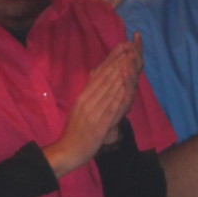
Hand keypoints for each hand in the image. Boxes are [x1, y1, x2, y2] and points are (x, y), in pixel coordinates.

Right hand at [46, 36, 141, 174]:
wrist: (67, 150)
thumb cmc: (75, 130)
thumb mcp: (80, 106)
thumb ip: (89, 91)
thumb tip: (96, 74)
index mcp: (83, 95)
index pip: (98, 73)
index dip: (111, 59)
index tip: (122, 46)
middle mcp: (87, 100)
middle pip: (104, 78)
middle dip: (118, 61)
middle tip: (130, 47)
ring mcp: (93, 112)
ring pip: (108, 90)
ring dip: (120, 74)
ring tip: (130, 60)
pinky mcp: (99, 124)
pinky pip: (110, 109)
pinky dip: (119, 97)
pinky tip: (127, 88)